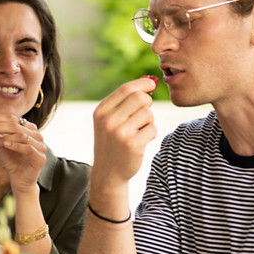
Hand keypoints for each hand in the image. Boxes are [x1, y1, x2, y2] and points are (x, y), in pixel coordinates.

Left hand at [0, 114, 46, 194]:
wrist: (19, 180)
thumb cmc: (12, 162)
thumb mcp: (0, 145)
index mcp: (28, 129)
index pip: (12, 118)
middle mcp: (36, 135)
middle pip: (16, 124)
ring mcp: (40, 145)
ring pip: (21, 135)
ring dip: (5, 138)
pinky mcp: (40, 157)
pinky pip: (28, 148)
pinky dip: (15, 145)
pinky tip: (5, 145)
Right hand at [92, 76, 157, 191]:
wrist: (108, 172)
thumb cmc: (112, 142)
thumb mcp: (109, 120)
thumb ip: (124, 101)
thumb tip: (150, 81)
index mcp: (101, 111)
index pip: (126, 89)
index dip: (143, 83)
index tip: (152, 84)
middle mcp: (108, 120)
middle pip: (140, 98)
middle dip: (147, 104)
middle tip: (144, 114)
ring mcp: (120, 133)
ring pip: (148, 114)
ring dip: (149, 121)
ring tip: (139, 131)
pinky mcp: (132, 145)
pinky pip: (152, 129)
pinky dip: (151, 133)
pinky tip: (141, 141)